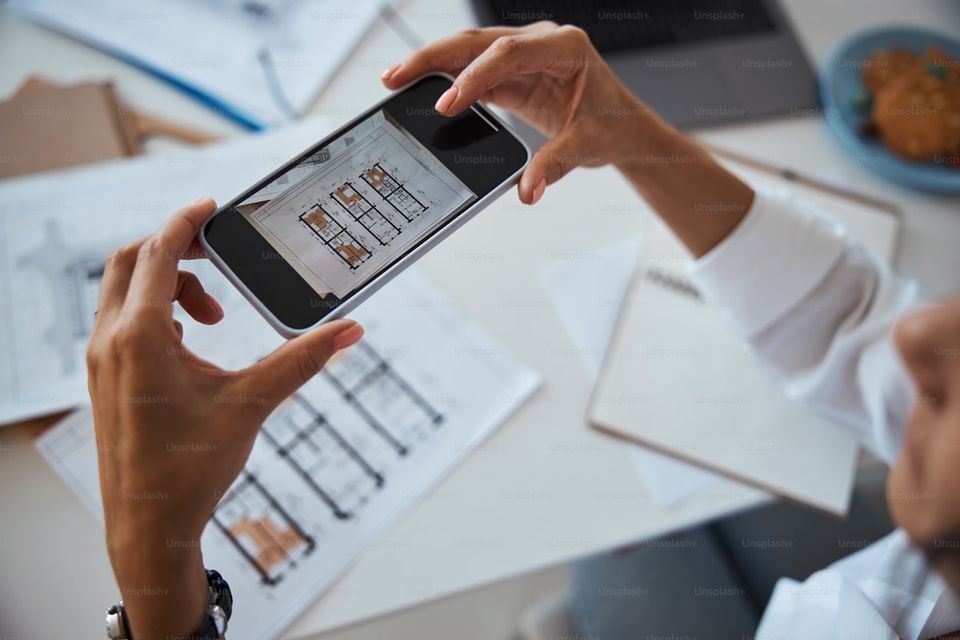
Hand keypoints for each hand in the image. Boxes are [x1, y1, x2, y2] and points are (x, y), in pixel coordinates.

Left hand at [86, 199, 363, 638]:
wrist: (148, 524)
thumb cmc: (190, 467)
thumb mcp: (253, 403)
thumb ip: (302, 360)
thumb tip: (349, 331)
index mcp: (141, 336)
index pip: (157, 253)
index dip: (185, 222)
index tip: (211, 207)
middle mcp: (110, 340)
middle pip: (130, 260)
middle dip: (173, 248)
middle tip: (216, 255)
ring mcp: (100, 361)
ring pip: (122, 291)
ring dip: (166, 284)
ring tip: (215, 316)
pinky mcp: (104, 378)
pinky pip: (120, 321)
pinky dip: (153, 310)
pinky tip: (189, 340)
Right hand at [383, 23, 753, 256]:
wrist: (623, 126)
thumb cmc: (613, 125)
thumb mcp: (586, 145)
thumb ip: (554, 165)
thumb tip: (527, 191)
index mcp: (564, 47)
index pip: (508, 54)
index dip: (474, 77)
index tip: (447, 103)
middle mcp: (540, 42)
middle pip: (478, 43)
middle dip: (435, 58)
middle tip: (398, 76)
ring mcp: (523, 54)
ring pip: (469, 51)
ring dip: (432, 65)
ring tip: (395, 79)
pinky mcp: (512, 72)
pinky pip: (473, 71)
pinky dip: (446, 80)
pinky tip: (419, 90)